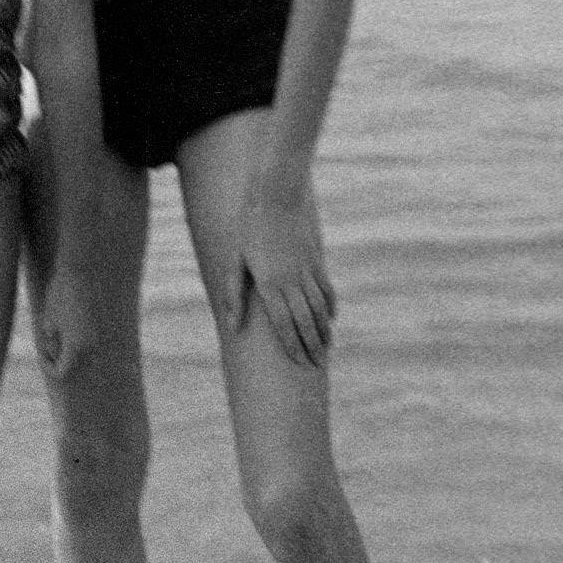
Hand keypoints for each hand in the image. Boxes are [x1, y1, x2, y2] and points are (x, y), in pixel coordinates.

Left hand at [36, 259, 96, 380]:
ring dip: (65, 344)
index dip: (47, 366)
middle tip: (48, 330)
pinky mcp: (99, 324)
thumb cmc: (60, 294)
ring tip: (57, 321)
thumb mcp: (48, 321)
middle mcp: (90, 345)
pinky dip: (74, 335)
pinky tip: (67, 316)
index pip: (61, 372)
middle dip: (57, 353)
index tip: (40, 351)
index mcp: (76, 348)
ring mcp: (97, 335)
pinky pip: (84, 339)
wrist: (81, 270)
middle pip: (71, 363)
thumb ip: (52, 342)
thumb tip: (56, 352)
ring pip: (78, 351)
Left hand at [223, 194, 335, 366]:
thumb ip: (233, 295)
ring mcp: (307, 272)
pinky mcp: (315, 261)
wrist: (277, 195)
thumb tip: (232, 326)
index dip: (293, 348)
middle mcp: (291, 282)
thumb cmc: (249, 228)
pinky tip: (330, 320)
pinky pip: (325, 290)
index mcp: (269, 285)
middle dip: (311, 347)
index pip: (284, 326)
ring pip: (319, 309)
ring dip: (323, 332)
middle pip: (305, 323)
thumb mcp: (234, 261)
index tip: (300, 366)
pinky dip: (329, 307)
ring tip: (326, 349)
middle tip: (317, 367)